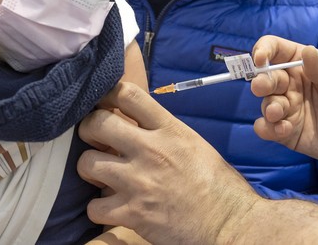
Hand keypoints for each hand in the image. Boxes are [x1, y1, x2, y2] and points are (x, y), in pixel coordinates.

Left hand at [77, 83, 259, 244]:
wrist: (230, 223)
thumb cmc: (219, 185)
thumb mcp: (194, 144)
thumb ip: (164, 132)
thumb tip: (138, 126)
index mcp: (170, 130)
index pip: (128, 94)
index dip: (107, 93)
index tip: (102, 102)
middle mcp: (151, 150)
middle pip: (97, 123)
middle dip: (90, 129)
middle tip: (96, 139)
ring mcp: (139, 182)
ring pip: (87, 163)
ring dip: (90, 170)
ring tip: (102, 175)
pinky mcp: (133, 213)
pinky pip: (94, 207)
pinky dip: (99, 209)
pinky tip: (112, 207)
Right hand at [251, 35, 317, 169]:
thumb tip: (307, 52)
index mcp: (304, 64)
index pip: (275, 50)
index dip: (263, 50)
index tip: (261, 59)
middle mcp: (292, 85)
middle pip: (264, 77)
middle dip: (261, 81)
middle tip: (262, 87)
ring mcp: (290, 109)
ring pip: (265, 104)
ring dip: (268, 106)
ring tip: (279, 112)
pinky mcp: (289, 133)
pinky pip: (268, 130)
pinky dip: (268, 129)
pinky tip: (284, 129)